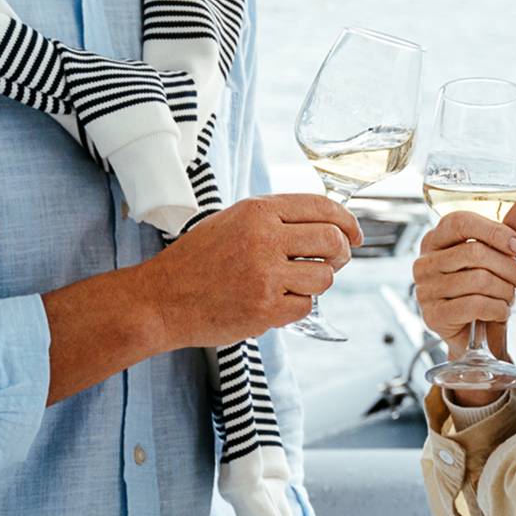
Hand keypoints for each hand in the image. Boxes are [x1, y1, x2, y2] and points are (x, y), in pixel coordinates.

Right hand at [148, 194, 362, 349]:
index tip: (354, 234)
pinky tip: (275, 302)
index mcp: (257, 211)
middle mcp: (264, 239)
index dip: (346, 220)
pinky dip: (297, 306)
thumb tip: (324, 225)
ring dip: (317, 282)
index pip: (321, 206)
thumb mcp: (230, 221)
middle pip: (332, 240)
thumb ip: (273, 219)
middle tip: (332, 261)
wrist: (161, 299)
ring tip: (294, 283)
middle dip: (340, 253)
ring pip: (325, 276)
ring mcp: (265, 275)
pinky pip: (306, 306)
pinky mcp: (265, 309)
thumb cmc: (195, 261)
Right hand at [411, 190, 515, 400]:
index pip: (460, 222)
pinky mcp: (433, 315)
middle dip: (509, 267)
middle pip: (474, 253)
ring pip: (478, 280)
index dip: (495, 231)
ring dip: (505, 292)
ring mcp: (425, 289)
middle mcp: (424, 262)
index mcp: (436, 239)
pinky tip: (499, 312)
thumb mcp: (498, 254)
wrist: (471, 330)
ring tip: (508, 297)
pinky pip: (474, 305)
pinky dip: (497, 309)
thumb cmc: (481, 287)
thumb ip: (513, 227)